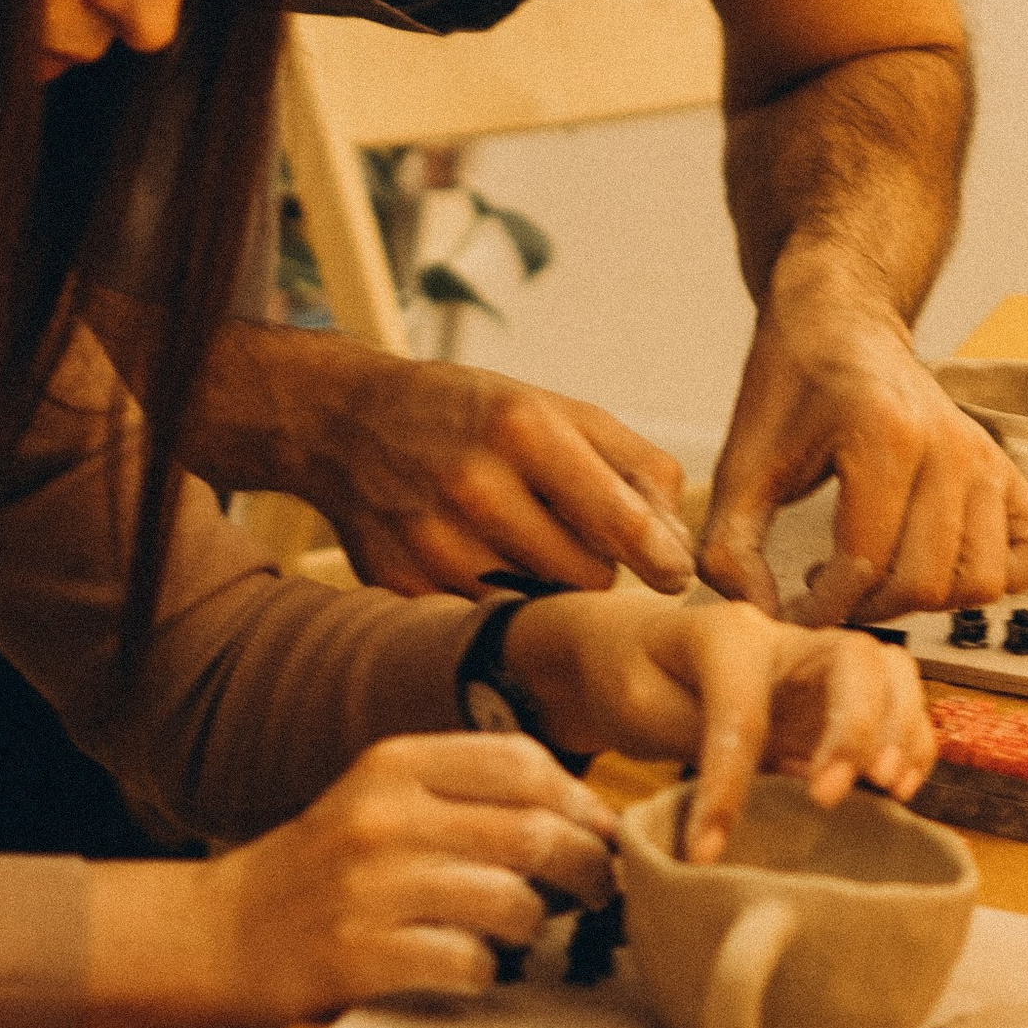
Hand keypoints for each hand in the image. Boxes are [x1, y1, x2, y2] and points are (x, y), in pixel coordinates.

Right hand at [207, 733, 618, 1021]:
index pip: (520, 761)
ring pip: (511, 901)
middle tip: (597, 892)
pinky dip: (486, 972)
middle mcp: (383, 816)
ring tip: (524, 932)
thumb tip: (581, 815)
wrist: (221, 936)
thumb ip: (463, 795)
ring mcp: (369, 888)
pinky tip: (471, 969)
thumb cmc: (323, 871)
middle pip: (531, 832)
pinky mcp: (359, 957)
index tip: (600, 832)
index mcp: (393, 763)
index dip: (579, 800)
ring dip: (535, 925)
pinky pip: (468, 964)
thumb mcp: (379, 801)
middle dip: (585, 868)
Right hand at [302, 351, 696, 599]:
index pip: (618, 519)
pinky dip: (492, 600)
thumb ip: (636, 465)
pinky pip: (486, 619)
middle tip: (566, 532)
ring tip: (515, 540)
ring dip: (544, 586)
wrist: (348, 423)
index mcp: (522, 429)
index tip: (675, 574)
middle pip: (588, 577)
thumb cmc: (472, 414)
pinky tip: (471, 556)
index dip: (660, 557)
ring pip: (539, 606)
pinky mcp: (403, 586)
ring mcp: (434, 542)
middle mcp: (475, 486)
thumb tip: (679, 546)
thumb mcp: (556, 408)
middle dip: (592, 563)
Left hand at [511, 592, 936, 859]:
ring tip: (889, 790)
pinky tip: (896, 790)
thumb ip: (694, 741)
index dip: (728, 784)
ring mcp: (816, 665)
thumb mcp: (637, 706)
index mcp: (725, 633)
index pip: (743, 708)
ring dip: (900, 732)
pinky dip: (911, 743)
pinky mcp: (834, 697)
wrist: (631, 648)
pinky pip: (897, 704)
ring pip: (890, 672)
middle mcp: (784, 639)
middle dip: (856, 730)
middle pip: (854, 660)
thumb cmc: (630, 674)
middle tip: (827, 797)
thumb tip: (737, 808)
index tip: (706, 851)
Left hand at [697, 293, 1027, 624]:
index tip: (789, 610)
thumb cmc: (791, 385)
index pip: (865, 564)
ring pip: (982, 582)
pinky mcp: (1011, 468)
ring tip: (877, 575)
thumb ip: (732, 547)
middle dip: (868, 608)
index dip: (822, 607)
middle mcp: (951, 444)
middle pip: (926, 583)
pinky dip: (1000, 576)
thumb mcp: (741, 462)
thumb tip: (761, 619)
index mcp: (884, 433)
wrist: (840, 321)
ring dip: (926, 600)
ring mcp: (989, 457)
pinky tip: (941, 562)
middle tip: (827, 592)